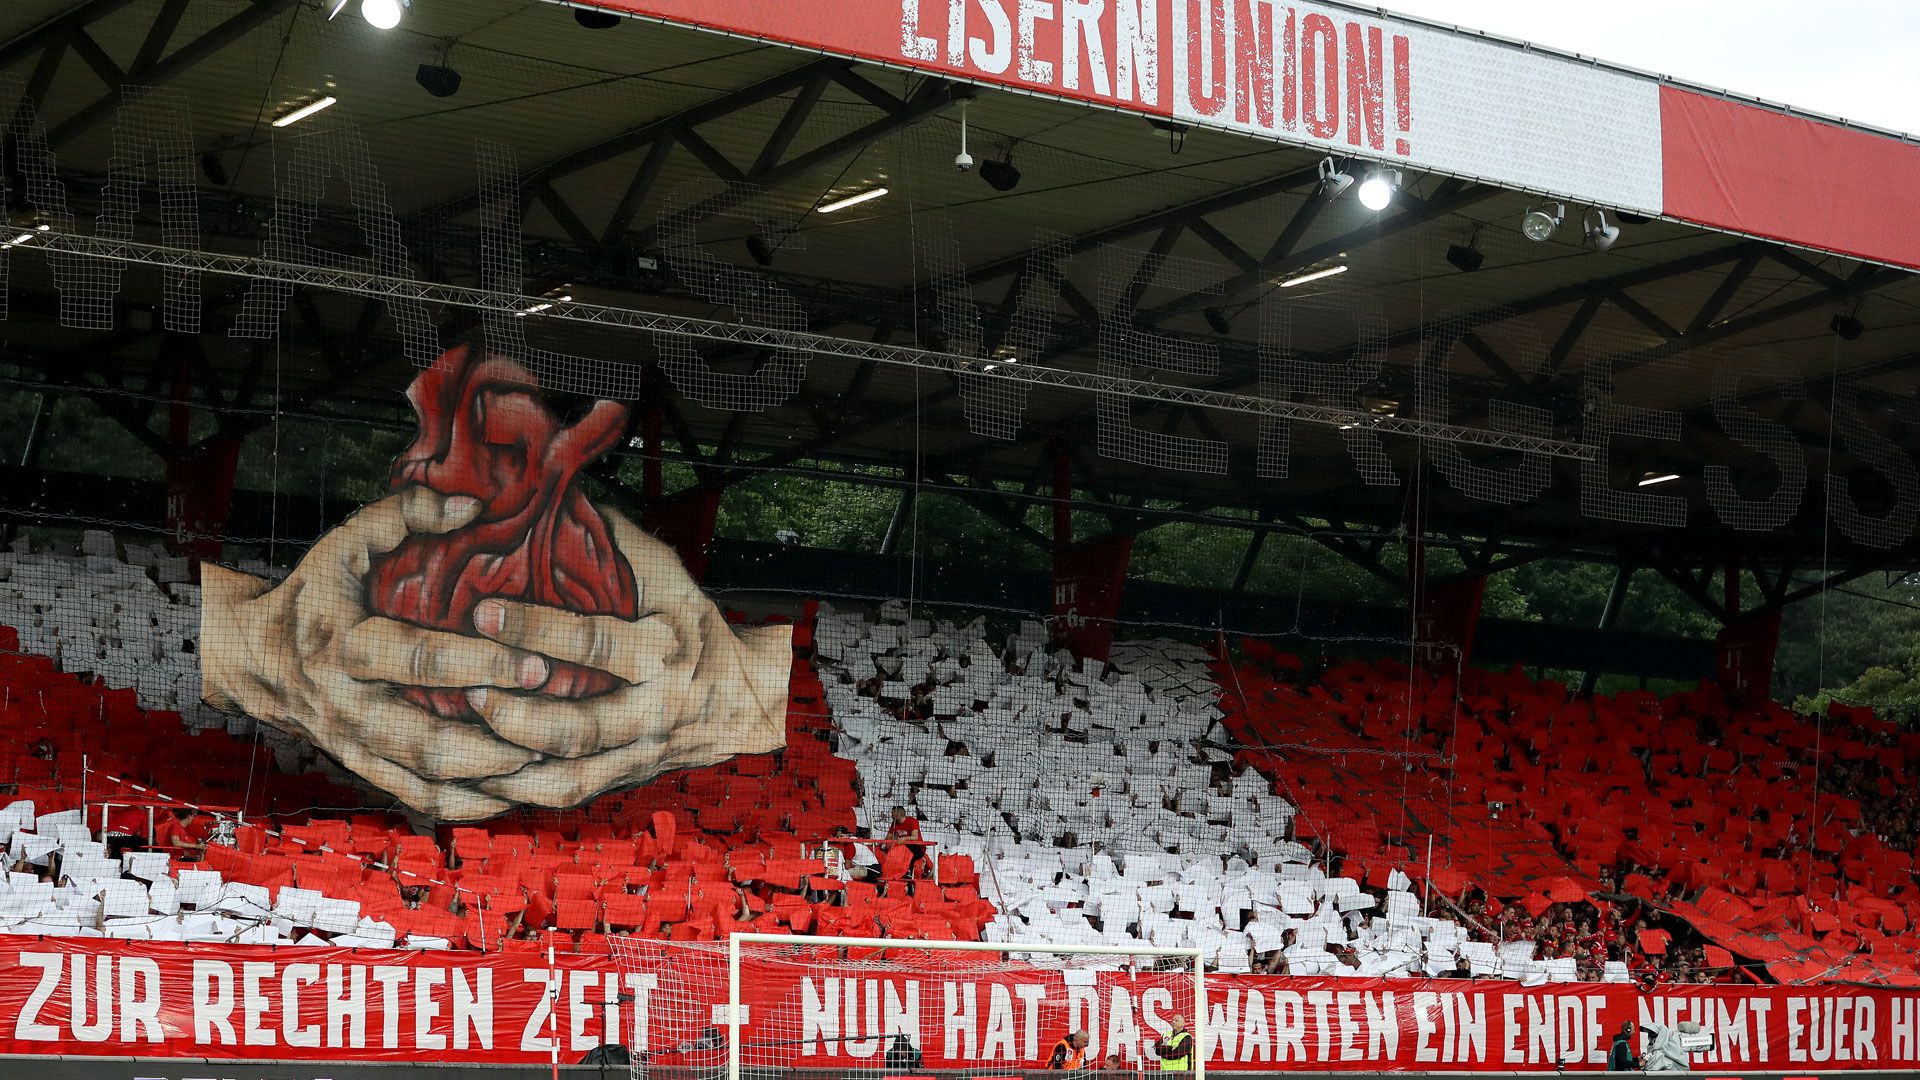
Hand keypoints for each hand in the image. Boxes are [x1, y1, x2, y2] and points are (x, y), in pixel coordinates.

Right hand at [199, 487, 556, 819]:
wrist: (248, 657)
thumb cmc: (311, 593)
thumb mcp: (344, 543)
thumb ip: (403, 514)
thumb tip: (470, 505)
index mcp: (345, 646)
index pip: (420, 660)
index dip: (482, 664)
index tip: (540, 663)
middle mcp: (349, 706)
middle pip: (426, 739)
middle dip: (493, 740)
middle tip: (554, 729)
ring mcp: (356, 746)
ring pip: (426, 781)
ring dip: (488, 782)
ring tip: (548, 768)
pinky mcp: (364, 768)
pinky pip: (418, 798)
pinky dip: (467, 804)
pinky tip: (514, 795)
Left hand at [455, 506, 790, 807]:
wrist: (743, 699)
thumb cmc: (695, 626)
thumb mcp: (670, 576)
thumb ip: (614, 542)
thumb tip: (550, 496)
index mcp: (665, 651)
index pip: (597, 644)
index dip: (537, 630)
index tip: (483, 611)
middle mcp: (653, 710)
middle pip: (580, 727)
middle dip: (518, 714)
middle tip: (468, 689)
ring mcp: (636, 754)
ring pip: (568, 776)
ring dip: (509, 766)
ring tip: (457, 743)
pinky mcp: (620, 780)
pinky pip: (564, 797)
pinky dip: (516, 794)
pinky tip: (473, 779)